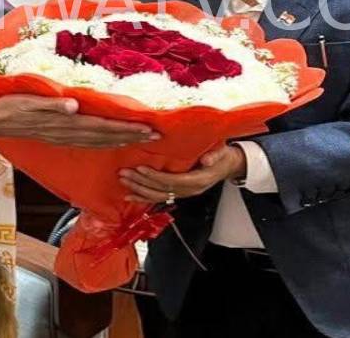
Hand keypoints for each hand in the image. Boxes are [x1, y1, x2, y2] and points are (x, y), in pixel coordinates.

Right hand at [0, 94, 158, 147]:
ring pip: (99, 141)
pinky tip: (113, 142)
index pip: (103, 126)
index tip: (148, 128)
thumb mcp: (28, 101)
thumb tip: (74, 105)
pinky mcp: (59, 137)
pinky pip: (88, 143)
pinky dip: (105, 143)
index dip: (126, 128)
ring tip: (142, 140)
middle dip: (131, 136)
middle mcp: (68, 132)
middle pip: (106, 136)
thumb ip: (51, 105)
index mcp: (65, 122)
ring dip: (121, 140)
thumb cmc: (10, 105)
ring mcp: (64, 137)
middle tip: (156, 136)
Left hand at [119, 144, 246, 203]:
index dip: (155, 176)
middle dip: (141, 182)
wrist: (226, 165)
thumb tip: (207, 160)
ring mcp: (182, 193)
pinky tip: (129, 195)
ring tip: (123, 180)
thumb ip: (215, 155)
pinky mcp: (177, 193)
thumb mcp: (222, 152)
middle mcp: (189, 190)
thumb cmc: (222, 155)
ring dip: (138, 190)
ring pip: (157, 196)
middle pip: (161, 190)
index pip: (172, 181)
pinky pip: (158, 198)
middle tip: (124, 173)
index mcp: (198, 181)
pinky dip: (142, 197)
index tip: (140, 168)